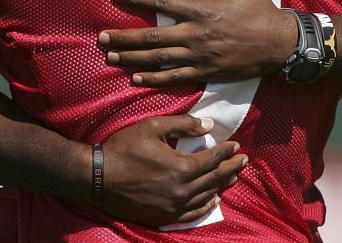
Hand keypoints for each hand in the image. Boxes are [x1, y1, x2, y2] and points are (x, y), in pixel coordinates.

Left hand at [100, 0, 297, 85]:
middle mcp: (196, 35)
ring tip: (111, 56)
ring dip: (133, 58)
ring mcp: (200, 57)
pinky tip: (137, 78)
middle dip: (124, 36)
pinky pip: (175, 78)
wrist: (278, 44)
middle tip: (101, 37)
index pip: (161, 4)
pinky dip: (154, 79)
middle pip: (152, 37)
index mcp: (201, 11)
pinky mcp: (206, 73)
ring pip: (159, 59)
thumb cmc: (259, 10)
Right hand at [101, 114, 247, 226]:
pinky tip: (212, 200)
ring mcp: (172, 207)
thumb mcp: (153, 126)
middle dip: (231, 168)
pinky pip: (191, 214)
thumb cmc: (124, 148)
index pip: (213, 159)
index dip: (226, 151)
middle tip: (243, 160)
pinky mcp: (162, 217)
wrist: (97, 177)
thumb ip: (184, 124)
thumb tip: (209, 126)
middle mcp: (181, 191)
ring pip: (205, 197)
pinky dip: (205, 206)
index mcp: (181, 167)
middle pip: (214, 179)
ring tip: (233, 177)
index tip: (236, 145)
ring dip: (221, 186)